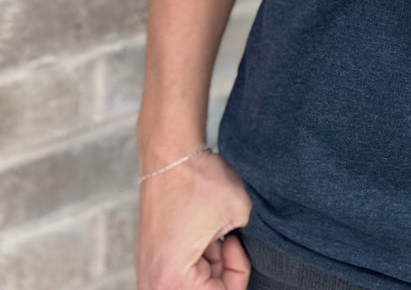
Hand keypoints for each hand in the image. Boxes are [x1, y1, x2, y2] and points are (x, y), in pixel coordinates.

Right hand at [136, 149, 252, 288]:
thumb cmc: (200, 181)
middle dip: (222, 268)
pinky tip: (201, 229)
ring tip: (212, 229)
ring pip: (193, 281)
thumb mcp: (240, 214)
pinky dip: (196, 253)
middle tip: (226, 236)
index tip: (236, 242)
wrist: (170, 152)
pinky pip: (181, 268)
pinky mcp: (150, 256)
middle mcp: (153, 283)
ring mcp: (148, 270)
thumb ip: (244, 247)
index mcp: (172, 282)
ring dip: (210, 261)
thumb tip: (236, 253)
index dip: (239, 271)